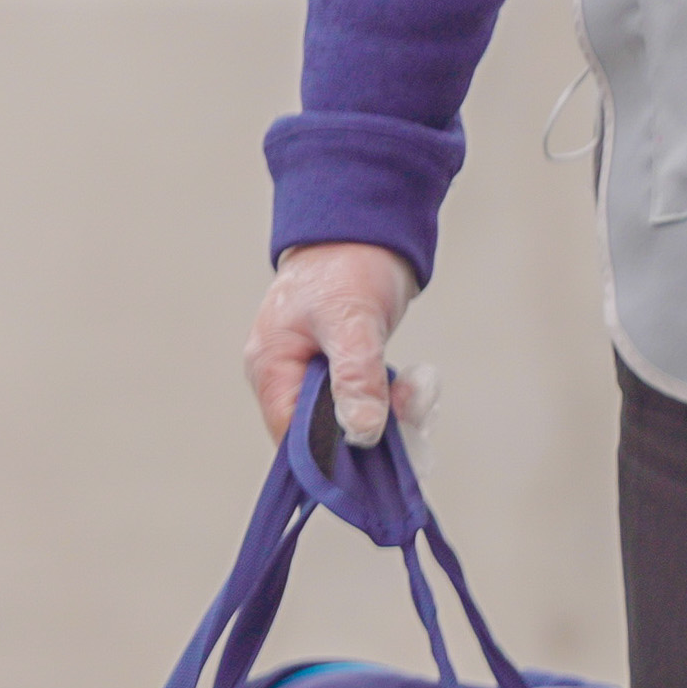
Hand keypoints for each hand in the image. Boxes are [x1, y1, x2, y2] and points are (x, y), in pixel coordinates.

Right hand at [248, 241, 424, 446]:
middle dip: (367, 435)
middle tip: (408, 418)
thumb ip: (355, 377)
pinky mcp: (340, 369)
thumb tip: (361, 434)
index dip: (328, 457)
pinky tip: (412, 388)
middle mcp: (284, 376)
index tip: (372, 461)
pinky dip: (390, 401)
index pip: (289, 436)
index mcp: (271, 365)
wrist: (365, 226)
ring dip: (387, 417)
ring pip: (348, 421)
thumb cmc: (348, 264)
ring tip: (415, 396)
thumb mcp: (352, 320)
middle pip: (320, 436)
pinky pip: (363, 402)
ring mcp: (312, 374)